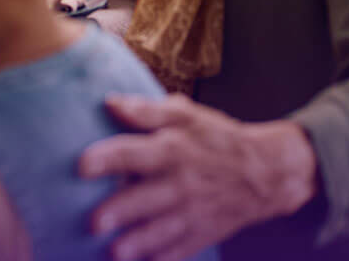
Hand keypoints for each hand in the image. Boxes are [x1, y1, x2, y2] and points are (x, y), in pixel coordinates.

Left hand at [80, 94, 315, 260]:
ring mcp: (193, 212)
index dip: (108, 158)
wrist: (267, 173)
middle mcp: (181, 183)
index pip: (134, 153)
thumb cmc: (218, 139)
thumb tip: (110, 103)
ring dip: (138, 244)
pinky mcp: (202, 234)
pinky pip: (181, 251)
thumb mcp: (187, 115)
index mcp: (172, 150)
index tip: (81, 165)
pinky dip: (163, 260)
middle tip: (94, 222)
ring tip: (114, 253)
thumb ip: (147, 110)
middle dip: (121, 211)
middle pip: (146, 198)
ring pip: (162, 231)